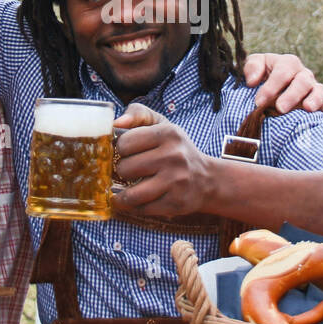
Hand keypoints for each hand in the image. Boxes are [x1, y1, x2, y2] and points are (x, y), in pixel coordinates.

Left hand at [111, 103, 213, 219]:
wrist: (207, 179)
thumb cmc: (176, 150)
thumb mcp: (162, 125)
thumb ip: (138, 114)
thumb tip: (115, 124)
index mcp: (168, 133)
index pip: (124, 143)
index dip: (121, 149)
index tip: (128, 153)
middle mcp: (174, 156)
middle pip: (125, 169)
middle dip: (123, 171)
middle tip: (131, 171)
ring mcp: (176, 181)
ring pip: (131, 194)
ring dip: (124, 195)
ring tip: (126, 190)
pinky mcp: (176, 203)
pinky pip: (142, 209)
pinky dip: (136, 207)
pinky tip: (141, 200)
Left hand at [242, 53, 322, 126]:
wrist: (266, 90)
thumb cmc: (259, 77)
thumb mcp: (253, 66)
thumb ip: (252, 67)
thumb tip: (253, 80)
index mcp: (287, 64)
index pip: (283, 71)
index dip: (272, 86)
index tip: (259, 102)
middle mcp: (303, 75)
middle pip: (303, 81)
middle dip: (292, 94)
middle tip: (280, 108)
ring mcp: (313, 90)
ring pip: (320, 91)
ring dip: (315, 100)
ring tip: (307, 109)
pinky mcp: (320, 105)